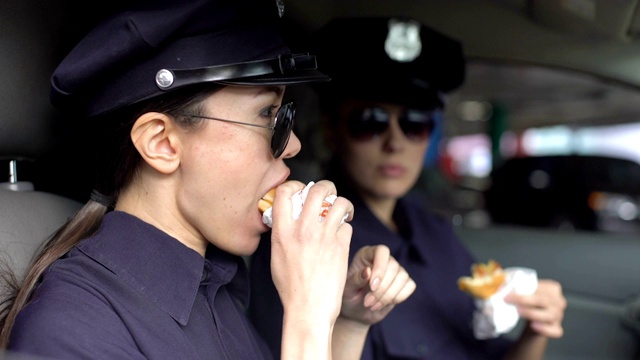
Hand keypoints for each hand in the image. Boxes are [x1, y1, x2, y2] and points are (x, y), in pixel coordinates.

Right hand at [269, 180, 354, 325]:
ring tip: (343, 212)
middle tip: (329, 194)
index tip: (302, 191)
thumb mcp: (277, 256)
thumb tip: (288, 219)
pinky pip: (347, 226)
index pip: (286, 192)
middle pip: (318, 190)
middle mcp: (303, 230)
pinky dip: (346, 227)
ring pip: (339, 203)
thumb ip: (282, 234)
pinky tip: (342, 236)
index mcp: (283, 231)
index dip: (295, 186)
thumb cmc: (291, 287)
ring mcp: (324, 237)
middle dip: (327, 187)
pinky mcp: (341, 246)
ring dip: (343, 204)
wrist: (309, 308)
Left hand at [340, 245, 415, 324]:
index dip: (380, 268)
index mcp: (367, 254)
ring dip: (388, 295)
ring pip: (403, 277)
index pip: (382, 251)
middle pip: (394, 266)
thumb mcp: (347, 290)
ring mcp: (395, 270)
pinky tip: (385, 303)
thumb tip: (368, 271)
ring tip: (373, 305)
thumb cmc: (349, 297)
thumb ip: (355, 279)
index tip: (372, 287)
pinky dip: (398, 297)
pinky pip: (410, 286)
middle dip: (382, 288)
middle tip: (368, 302)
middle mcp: (383, 259)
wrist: (357, 312)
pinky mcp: (404, 283)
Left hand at [506, 279, 565, 337]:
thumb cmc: (530, 303)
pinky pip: (554, 330)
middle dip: (525, 300)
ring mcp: (559, 316)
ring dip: (532, 313)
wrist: (534, 322)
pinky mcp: (557, 329)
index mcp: (553, 289)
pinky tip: (534, 326)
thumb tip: (502, 285)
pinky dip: (545, 328)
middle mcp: (559, 301)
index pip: (541, 287)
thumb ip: (518, 288)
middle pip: (545, 300)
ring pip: (550, 315)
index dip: (525, 288)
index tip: (509, 291)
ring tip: (518, 311)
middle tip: (508, 300)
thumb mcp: (526, 293)